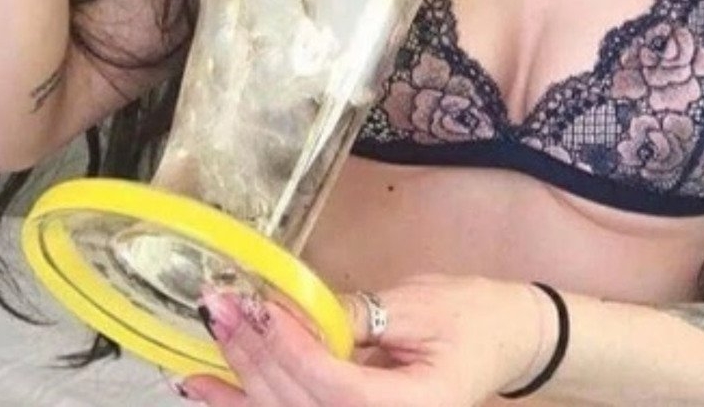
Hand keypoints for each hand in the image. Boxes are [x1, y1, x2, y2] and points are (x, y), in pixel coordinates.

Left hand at [180, 274, 550, 406]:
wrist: (504, 340)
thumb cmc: (474, 317)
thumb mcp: (424, 305)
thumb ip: (361, 314)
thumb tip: (296, 307)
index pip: (337, 387)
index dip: (294, 350)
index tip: (260, 307)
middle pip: (302, 406)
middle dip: (255, 356)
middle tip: (220, 309)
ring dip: (238, 388)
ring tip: (198, 355)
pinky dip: (247, 404)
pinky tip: (210, 390)